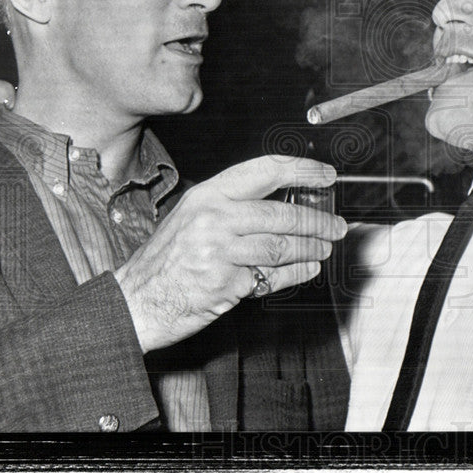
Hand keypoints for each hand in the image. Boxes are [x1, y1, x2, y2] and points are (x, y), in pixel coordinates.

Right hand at [115, 155, 347, 353]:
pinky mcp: (224, 283)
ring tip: (323, 249)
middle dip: (317, 222)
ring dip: (311, 249)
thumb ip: (233, 208)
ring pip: (281, 247)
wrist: (136, 301)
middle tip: (336, 226)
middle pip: (281, 215)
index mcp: (208, 195)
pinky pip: (272, 277)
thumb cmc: (166, 261)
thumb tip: (285, 202)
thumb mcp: (192, 218)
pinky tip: (307, 269)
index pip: (265, 170)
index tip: (326, 175)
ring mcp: (218, 251)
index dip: (302, 170)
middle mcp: (213, 218)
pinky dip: (295, 274)